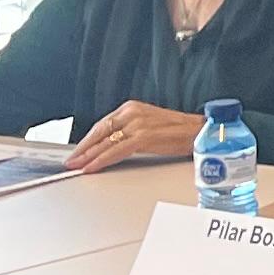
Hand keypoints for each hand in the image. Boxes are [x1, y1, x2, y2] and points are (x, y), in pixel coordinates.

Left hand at [67, 101, 205, 171]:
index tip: (78, 151)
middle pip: (100, 132)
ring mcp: (138, 123)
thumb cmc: (181, 132)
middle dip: (83, 149)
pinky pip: (117, 150)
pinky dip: (102, 160)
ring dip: (89, 156)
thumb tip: (111, 147)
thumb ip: (130, 132)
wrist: (202, 132)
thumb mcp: (150, 126)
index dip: (87, 140)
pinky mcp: (144, 136)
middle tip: (70, 161)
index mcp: (132, 108)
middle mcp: (132, 112)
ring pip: (106, 142)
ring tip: (77, 166)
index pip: (103, 125)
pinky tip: (93, 166)